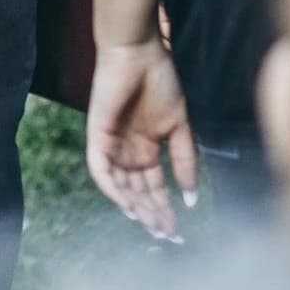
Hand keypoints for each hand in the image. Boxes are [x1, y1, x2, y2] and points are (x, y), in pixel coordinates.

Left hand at [86, 40, 197, 239]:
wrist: (139, 54)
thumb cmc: (160, 81)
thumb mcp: (180, 125)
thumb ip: (185, 159)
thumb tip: (192, 194)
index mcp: (145, 148)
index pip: (153, 186)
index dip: (164, 207)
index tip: (177, 229)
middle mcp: (127, 151)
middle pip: (138, 191)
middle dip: (153, 214)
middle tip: (167, 235)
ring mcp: (111, 145)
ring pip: (120, 185)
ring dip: (136, 206)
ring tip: (151, 224)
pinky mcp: (97, 136)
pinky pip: (101, 169)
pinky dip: (113, 187)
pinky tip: (128, 204)